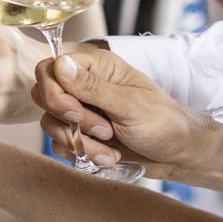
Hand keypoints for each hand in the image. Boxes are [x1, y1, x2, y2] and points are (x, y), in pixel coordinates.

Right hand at [31, 48, 222, 181]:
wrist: (178, 154)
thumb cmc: (164, 123)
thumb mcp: (129, 105)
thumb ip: (92, 87)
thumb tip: (59, 65)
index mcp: (97, 67)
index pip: (50, 69)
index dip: (54, 93)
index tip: (75, 113)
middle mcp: (85, 85)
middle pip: (44, 97)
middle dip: (70, 121)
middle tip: (103, 130)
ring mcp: (82, 111)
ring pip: (51, 124)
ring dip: (80, 143)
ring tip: (111, 150)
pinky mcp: (82, 134)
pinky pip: (61, 144)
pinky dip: (82, 155)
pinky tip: (109, 156)